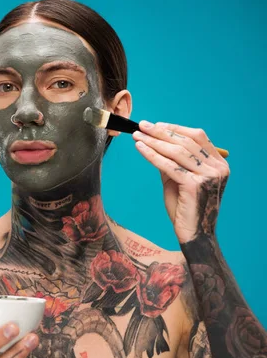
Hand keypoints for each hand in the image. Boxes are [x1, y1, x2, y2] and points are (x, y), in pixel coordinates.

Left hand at [132, 122, 229, 242]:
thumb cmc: (185, 207)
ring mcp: (208, 176)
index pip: (197, 137)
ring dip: (154, 141)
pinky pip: (168, 166)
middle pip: (185, 142)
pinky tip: (140, 148)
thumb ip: (172, 161)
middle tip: (142, 125)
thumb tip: (154, 142)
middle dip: (161, 132)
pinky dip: (152, 155)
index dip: (175, 128)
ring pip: (176, 151)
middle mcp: (217, 168)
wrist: (193, 233)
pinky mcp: (194, 185)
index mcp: (218, 163)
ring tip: (138, 135)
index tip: (156, 124)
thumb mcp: (179, 179)